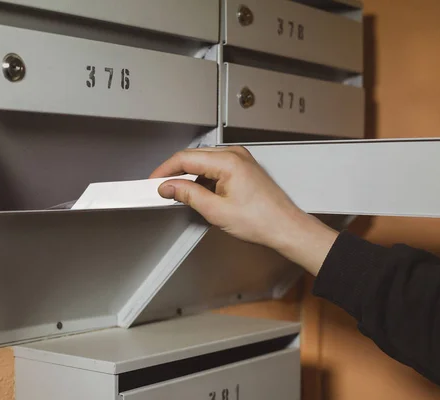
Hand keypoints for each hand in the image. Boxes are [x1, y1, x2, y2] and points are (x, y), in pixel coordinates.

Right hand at [150, 146, 338, 274]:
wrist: (285, 228)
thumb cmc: (262, 220)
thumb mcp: (216, 210)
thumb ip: (188, 195)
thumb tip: (170, 187)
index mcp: (228, 161)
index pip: (186, 158)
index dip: (165, 170)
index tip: (154, 181)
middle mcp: (235, 155)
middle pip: (194, 157)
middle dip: (175, 173)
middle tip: (162, 188)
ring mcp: (241, 160)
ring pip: (204, 162)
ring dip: (190, 176)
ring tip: (180, 195)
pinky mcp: (243, 168)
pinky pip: (216, 167)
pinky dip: (203, 179)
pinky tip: (198, 193)